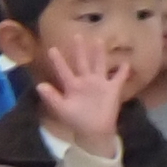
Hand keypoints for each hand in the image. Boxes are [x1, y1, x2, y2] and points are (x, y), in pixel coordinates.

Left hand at [34, 24, 131, 156]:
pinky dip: (123, 71)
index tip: (52, 48)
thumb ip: (52, 97)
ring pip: (99, 64)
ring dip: (99, 53)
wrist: (94, 131)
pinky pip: (118, 78)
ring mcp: (99, 84)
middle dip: (79, 50)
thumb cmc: (77, 120)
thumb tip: (39, 85)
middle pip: (82, 62)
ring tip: (98, 40)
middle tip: (77, 35)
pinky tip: (127, 62)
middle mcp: (85, 81)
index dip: (58, 60)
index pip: (63, 70)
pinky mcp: (112, 89)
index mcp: (72, 85)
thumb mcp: (62, 109)